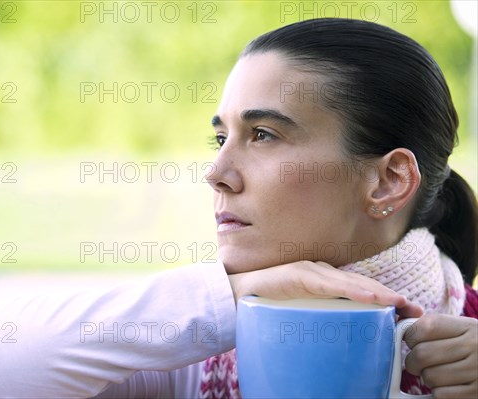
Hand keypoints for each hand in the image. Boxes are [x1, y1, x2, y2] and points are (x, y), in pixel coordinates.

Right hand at [227, 260, 422, 317]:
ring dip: (379, 294)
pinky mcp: (297, 274)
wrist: (232, 296)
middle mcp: (320, 273)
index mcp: (322, 282)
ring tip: (401, 304)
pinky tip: (372, 298)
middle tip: (415, 310)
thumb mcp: (298, 314)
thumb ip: (317, 317)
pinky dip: (352, 290)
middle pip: (362, 284)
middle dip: (390, 296)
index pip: (359, 288)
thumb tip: (338, 337)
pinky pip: (329, 284)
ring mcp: (310, 271)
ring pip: (351, 282)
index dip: (385, 298)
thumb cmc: (264, 306)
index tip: (408, 312)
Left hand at [404, 314, 477, 398]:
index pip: (424, 327)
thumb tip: (399, 323)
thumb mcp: (461, 329)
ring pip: (430, 377)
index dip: (410, 336)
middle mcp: (475, 346)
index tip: (411, 342)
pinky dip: (438, 393)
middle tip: (416, 364)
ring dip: (426, 379)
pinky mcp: (477, 393)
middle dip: (412, 362)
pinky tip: (447, 387)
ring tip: (436, 375)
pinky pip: (441, 395)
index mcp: (467, 327)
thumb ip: (434, 327)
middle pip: (422, 354)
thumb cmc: (473, 347)